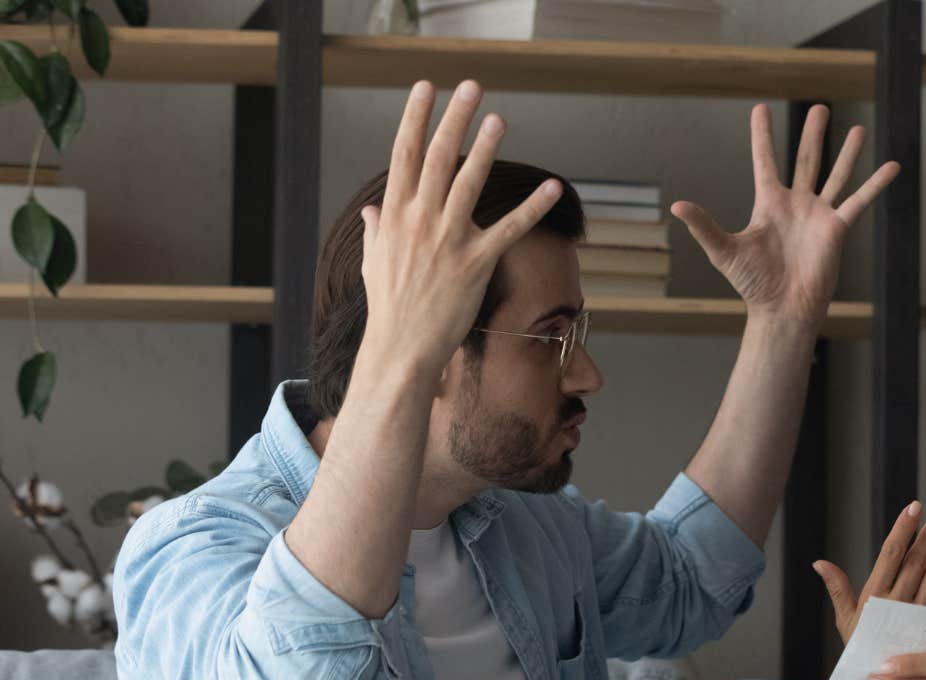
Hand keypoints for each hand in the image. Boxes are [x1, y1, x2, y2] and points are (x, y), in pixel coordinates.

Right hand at [358, 81, 564, 378]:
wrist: (401, 346)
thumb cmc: (389, 306)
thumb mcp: (373, 262)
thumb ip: (376, 231)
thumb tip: (373, 212)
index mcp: (396, 214)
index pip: (405, 154)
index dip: (415, 118)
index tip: (426, 88)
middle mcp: (420, 220)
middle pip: (438, 158)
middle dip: (453, 119)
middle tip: (469, 86)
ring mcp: (448, 240)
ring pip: (469, 184)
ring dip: (485, 149)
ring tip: (499, 118)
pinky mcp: (476, 262)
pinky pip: (509, 228)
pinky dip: (532, 207)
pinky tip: (552, 186)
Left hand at [671, 103, 900, 321]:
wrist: (782, 309)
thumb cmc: (752, 284)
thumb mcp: (724, 251)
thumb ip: (704, 226)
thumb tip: (676, 205)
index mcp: (768, 204)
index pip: (765, 161)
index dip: (762, 136)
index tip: (760, 108)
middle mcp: (795, 204)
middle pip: (805, 160)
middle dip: (812, 134)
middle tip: (820, 108)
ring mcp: (818, 215)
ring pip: (835, 175)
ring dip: (846, 153)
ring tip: (857, 128)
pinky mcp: (837, 229)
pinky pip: (859, 201)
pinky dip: (876, 184)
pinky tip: (892, 166)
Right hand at [813, 500, 925, 646]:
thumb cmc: (861, 648)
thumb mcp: (845, 619)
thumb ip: (837, 588)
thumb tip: (819, 562)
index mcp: (874, 597)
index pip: (890, 555)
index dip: (902, 530)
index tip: (913, 509)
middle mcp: (898, 603)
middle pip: (915, 563)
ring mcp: (919, 615)